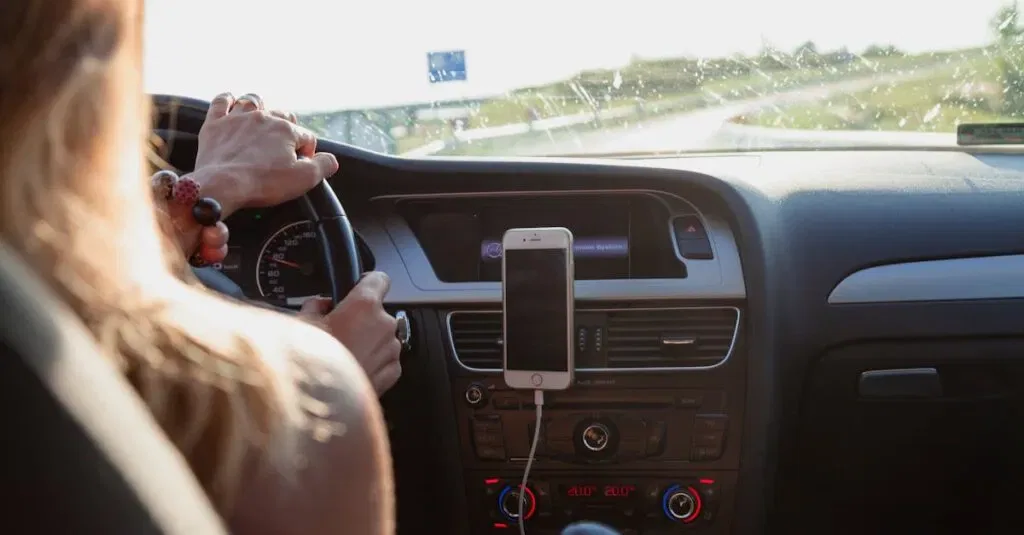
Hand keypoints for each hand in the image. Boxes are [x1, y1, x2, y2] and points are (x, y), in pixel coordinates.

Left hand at [192, 92, 339, 217]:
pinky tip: (231, 102)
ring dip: (261, 108)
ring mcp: (237, 118)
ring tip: (262, 120)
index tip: (300, 166)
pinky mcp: (215, 124)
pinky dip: (227, 100)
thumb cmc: (262, 183)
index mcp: (286, 130)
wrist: (221, 185)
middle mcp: (263, 118)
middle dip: (287, 129)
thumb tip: (331, 159)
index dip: (307, 152)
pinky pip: (221, 101)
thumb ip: (324, 166)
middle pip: (282, 116)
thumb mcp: (304, 179)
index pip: (306, 137)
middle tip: (283, 148)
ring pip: (254, 101)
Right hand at [298, 272, 401, 394]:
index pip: (379, 279)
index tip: (358, 288)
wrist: (320, 404)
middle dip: (361, 319)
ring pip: (382, 337)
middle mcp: (384, 324)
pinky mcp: (393, 372)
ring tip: (342, 355)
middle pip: (378, 312)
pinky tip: (352, 369)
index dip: (367, 283)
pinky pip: (385, 359)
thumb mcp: (301, 324)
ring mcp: (391, 349)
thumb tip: (321, 304)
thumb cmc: (310, 363)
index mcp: (365, 305)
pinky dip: (372, 362)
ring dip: (367, 342)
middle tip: (338, 332)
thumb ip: (316, 306)